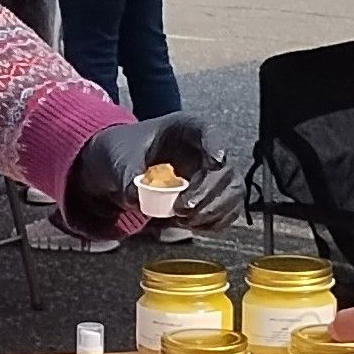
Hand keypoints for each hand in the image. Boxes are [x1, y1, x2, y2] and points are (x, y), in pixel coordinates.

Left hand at [61, 113, 241, 238]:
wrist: (122, 168)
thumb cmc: (125, 152)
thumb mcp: (120, 157)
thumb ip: (128, 174)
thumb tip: (136, 197)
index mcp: (185, 129)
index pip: (208, 131)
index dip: (216, 145)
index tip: (216, 161)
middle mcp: (205, 150)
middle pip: (225, 169)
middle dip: (207, 193)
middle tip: (182, 209)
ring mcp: (211, 174)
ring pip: (233, 192)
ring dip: (213, 211)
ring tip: (184, 220)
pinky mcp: (211, 196)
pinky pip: (227, 210)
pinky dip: (213, 222)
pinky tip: (191, 224)